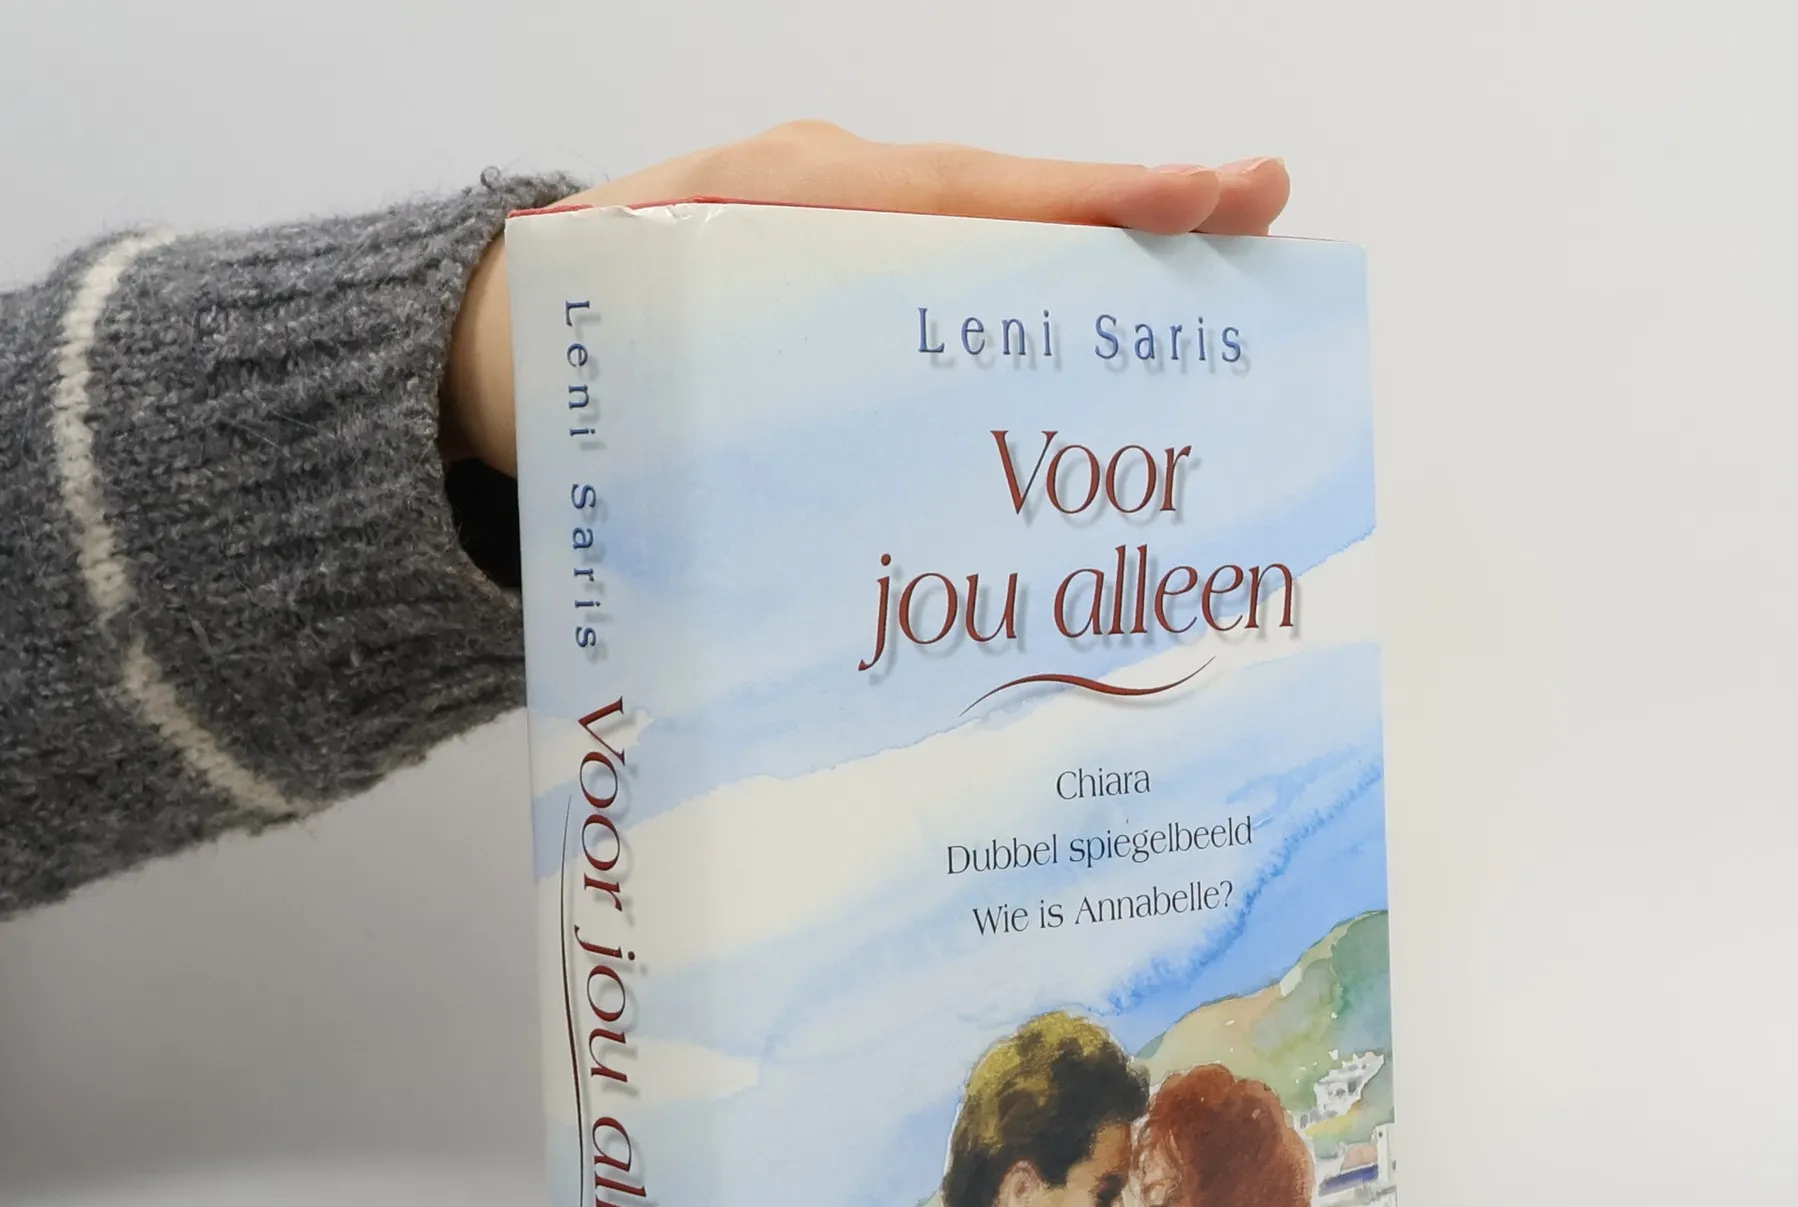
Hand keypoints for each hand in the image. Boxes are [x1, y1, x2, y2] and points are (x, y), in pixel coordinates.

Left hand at [442, 121, 1290, 474]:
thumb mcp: (624, 327)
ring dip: (1109, 280)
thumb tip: (786, 397)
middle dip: (1136, 217)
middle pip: (1010, 213)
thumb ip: (702, 340)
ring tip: (1230, 278)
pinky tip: (1111, 375)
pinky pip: (964, 313)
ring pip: (1000, 262)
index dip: (1080, 205)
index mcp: (795, 198)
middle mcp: (848, 211)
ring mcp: (864, 256)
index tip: (1196, 199)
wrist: (513, 353)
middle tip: (1262, 209)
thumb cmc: (569, 344)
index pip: (961, 195)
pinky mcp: (864, 312)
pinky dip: (1042, 334)